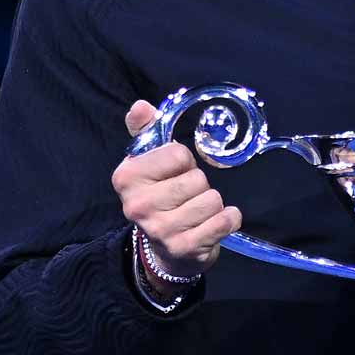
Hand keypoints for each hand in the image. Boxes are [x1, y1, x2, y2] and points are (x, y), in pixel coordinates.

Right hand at [112, 100, 241, 286]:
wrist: (166, 249)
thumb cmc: (161, 196)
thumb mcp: (148, 161)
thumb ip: (146, 131)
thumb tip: (141, 106)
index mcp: (126, 178)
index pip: (177, 154)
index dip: (184, 161)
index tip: (174, 173)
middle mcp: (137, 206)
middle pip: (197, 179)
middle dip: (200, 185)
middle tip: (186, 196)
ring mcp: (160, 230)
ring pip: (212, 200)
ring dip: (213, 203)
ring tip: (197, 211)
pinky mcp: (184, 248)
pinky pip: (224, 221)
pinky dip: (228, 219)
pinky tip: (214, 223)